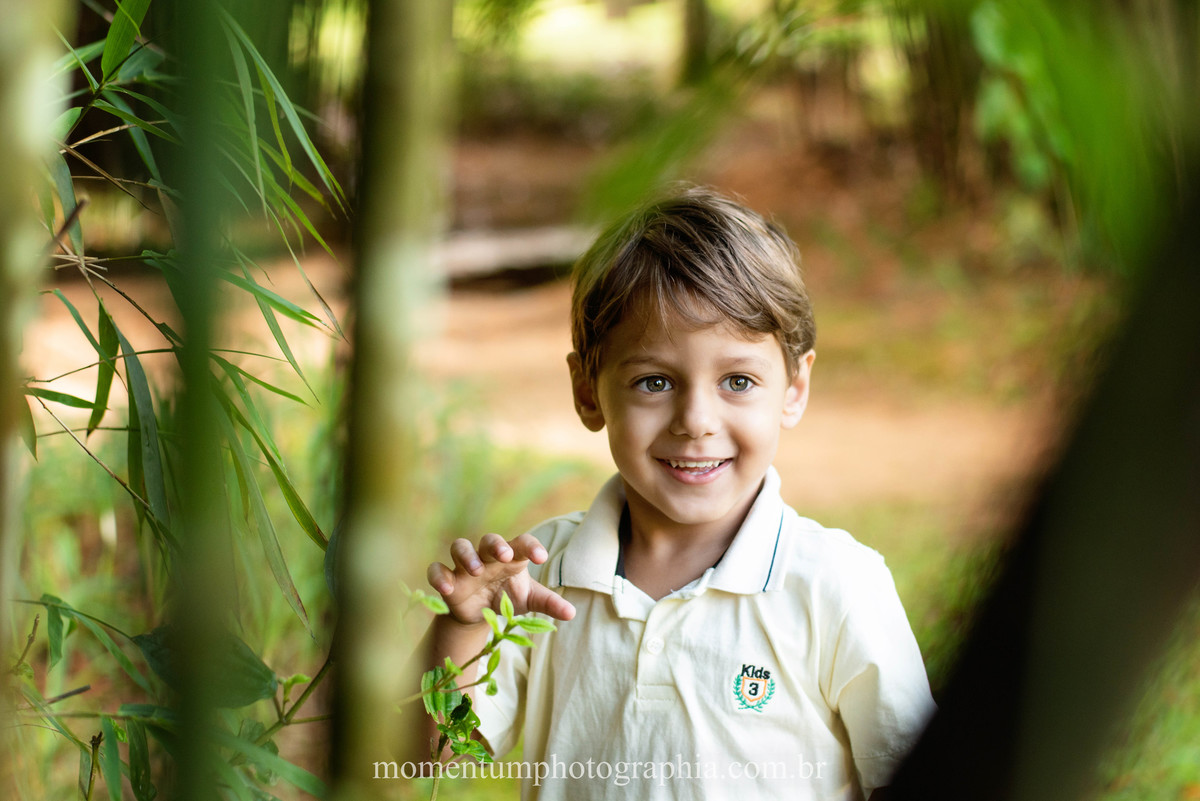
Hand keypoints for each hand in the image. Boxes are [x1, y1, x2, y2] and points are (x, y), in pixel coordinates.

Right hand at [427, 533, 575, 626]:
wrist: (480, 613)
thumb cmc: (508, 598)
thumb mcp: (529, 600)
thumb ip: (548, 603)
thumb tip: (572, 613)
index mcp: (512, 557)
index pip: (522, 543)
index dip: (531, 546)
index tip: (542, 557)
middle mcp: (488, 557)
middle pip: (489, 540)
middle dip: (496, 545)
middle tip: (505, 555)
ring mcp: (465, 566)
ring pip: (460, 547)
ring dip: (467, 555)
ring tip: (476, 570)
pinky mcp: (448, 579)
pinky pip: (437, 570)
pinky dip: (439, 576)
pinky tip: (447, 589)